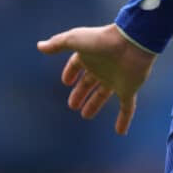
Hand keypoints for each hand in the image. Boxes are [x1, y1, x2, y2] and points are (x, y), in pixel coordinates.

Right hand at [37, 23, 155, 134]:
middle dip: (81, 92)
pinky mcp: (128, 89)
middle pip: (89, 82)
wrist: (132, 42)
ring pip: (103, 94)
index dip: (71, 72)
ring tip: (85, 116)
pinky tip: (120, 132)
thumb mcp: (75, 40)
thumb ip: (58, 43)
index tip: (66, 81)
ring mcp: (116, 79)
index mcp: (91, 55)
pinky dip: (124, 119)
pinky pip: (127, 107)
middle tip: (72, 105)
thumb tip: (39, 45)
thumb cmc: (102, 39)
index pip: (78, 64)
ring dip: (94, 104)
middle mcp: (103, 67)